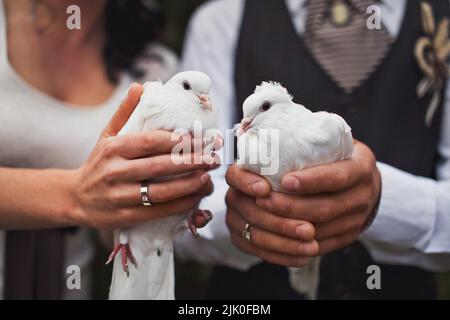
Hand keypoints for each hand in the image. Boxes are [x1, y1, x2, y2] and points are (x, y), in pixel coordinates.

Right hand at [68, 84, 217, 229]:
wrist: (75, 197)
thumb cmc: (99, 163)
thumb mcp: (107, 136)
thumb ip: (125, 112)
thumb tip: (141, 86)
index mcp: (113, 148)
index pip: (151, 141)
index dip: (179, 140)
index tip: (201, 139)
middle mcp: (115, 171)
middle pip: (160, 166)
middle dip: (191, 162)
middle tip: (213, 158)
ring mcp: (119, 196)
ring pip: (161, 192)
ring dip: (189, 185)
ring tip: (208, 178)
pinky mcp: (124, 217)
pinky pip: (157, 211)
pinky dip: (179, 205)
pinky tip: (195, 197)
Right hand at [225, 165, 317, 266]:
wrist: (288, 202)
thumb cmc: (294, 181)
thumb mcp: (292, 171)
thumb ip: (291, 174)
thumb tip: (296, 181)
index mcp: (240, 174)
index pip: (235, 176)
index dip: (248, 183)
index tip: (266, 190)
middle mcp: (234, 197)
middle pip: (253, 212)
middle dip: (282, 223)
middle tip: (309, 230)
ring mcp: (234, 220)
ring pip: (257, 236)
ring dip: (287, 243)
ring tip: (311, 246)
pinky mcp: (240, 240)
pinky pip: (260, 252)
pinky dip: (284, 256)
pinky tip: (303, 257)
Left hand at [255, 141, 380, 254]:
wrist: (366, 183)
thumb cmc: (340, 158)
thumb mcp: (337, 143)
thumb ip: (312, 139)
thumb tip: (265, 129)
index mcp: (362, 167)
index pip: (337, 176)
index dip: (311, 181)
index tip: (284, 180)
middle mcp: (364, 195)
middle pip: (324, 208)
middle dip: (290, 206)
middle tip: (262, 199)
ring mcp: (358, 219)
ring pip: (320, 229)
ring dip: (289, 225)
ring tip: (264, 216)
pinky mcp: (349, 236)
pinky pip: (322, 244)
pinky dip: (297, 241)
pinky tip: (277, 234)